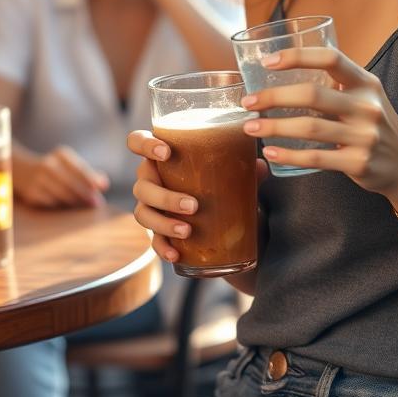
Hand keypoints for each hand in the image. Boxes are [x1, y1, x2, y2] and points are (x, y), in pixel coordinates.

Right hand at [13, 145, 108, 208]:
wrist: (22, 170)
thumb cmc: (55, 169)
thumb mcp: (69, 165)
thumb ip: (88, 174)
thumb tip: (104, 184)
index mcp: (61, 154)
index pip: (78, 167)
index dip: (90, 178)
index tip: (102, 187)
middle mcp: (48, 165)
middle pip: (70, 182)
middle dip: (85, 193)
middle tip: (97, 203)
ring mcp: (38, 179)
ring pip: (60, 194)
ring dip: (75, 202)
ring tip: (86, 206)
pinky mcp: (31, 193)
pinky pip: (50, 202)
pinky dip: (61, 206)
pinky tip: (68, 208)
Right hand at [127, 129, 268, 264]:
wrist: (222, 213)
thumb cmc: (218, 179)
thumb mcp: (232, 171)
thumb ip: (245, 168)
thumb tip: (260, 167)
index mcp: (161, 155)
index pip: (137, 141)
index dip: (144, 144)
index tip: (166, 152)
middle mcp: (150, 178)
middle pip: (142, 184)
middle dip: (165, 197)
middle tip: (193, 206)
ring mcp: (151, 205)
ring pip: (143, 213)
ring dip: (163, 223)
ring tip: (188, 231)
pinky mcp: (158, 230)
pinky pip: (152, 240)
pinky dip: (162, 247)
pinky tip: (176, 255)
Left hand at [239, 47, 397, 206]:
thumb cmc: (376, 125)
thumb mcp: (367, 96)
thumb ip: (337, 83)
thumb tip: (289, 69)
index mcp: (366, 83)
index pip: (331, 58)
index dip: (297, 56)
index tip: (267, 62)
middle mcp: (367, 106)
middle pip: (312, 94)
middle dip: (273, 97)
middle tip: (248, 101)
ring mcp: (364, 136)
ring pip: (310, 128)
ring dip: (274, 127)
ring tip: (251, 126)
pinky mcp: (358, 163)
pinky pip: (316, 158)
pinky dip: (289, 154)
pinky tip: (270, 151)